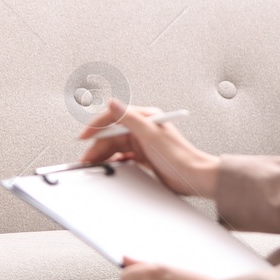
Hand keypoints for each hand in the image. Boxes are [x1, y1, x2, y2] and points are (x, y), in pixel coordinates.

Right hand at [76, 98, 220, 199]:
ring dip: (104, 155)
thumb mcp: (150, 135)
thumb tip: (112, 102)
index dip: (96, 126)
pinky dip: (114, 162)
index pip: (113, 117)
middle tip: (87, 159)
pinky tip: (110, 167)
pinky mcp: (144, 156)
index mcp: (144, 118)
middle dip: (98, 146)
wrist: (195, 177)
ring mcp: (142, 143)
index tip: (84, 136)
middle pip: (112, 135)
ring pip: (115, 147)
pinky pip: (122, 156)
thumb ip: (129, 118)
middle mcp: (142, 128)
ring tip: (95, 164)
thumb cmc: (179, 156)